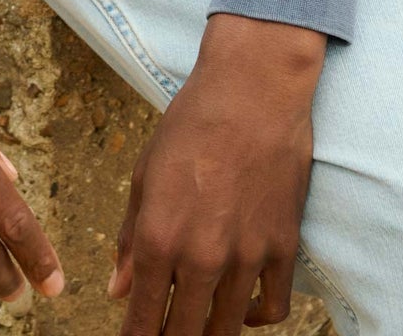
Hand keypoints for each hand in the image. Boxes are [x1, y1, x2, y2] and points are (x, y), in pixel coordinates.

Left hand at [108, 13, 325, 333]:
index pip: (143, 318)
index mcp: (159, 237)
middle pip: (185, 333)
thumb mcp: (144, 174)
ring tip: (197, 328)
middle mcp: (202, 256)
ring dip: (210, 333)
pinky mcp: (284, 248)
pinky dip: (257, 318)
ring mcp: (247, 257)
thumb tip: (119, 289)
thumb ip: (130, 238)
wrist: (252, 91)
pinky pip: (273, 308)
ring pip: (228, 328)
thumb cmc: (190, 125)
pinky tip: (242, 309)